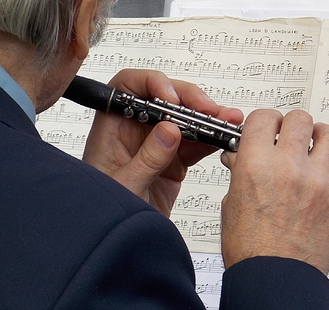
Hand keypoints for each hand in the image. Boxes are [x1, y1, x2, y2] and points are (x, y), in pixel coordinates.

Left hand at [82, 69, 242, 216]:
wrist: (117, 244)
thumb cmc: (101, 212)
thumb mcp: (124, 186)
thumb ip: (147, 158)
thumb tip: (169, 130)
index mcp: (111, 128)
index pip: (128, 87)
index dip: (151, 83)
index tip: (171, 99)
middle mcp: (133, 131)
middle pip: (162, 98)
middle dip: (188, 99)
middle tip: (208, 109)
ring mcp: (155, 144)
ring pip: (183, 119)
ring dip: (206, 117)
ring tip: (227, 119)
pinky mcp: (172, 161)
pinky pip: (194, 143)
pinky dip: (210, 139)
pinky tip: (224, 137)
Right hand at [220, 109, 328, 274]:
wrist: (274, 277)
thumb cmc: (249, 247)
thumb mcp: (231, 202)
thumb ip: (239, 173)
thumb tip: (239, 157)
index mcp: (255, 165)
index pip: (263, 118)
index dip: (264, 120)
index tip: (266, 126)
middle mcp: (287, 167)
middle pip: (298, 119)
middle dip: (291, 125)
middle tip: (288, 135)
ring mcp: (318, 180)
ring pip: (328, 134)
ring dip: (319, 135)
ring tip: (315, 143)